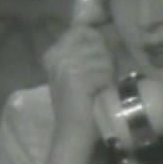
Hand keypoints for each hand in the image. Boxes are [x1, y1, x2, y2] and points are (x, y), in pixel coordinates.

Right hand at [42, 25, 115, 146]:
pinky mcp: (77, 80)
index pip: (83, 29)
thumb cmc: (80, 103)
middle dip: (105, 58)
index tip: (101, 58)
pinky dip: (108, 84)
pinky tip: (100, 94)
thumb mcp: (77, 72)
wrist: (72, 133)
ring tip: (100, 87)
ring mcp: (65, 67)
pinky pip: (104, 73)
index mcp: (54, 53)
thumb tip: (104, 30)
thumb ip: (85, 51)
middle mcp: (56, 56)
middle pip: (96, 41)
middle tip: (101, 78)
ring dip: (108, 73)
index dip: (98, 40)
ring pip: (103, 58)